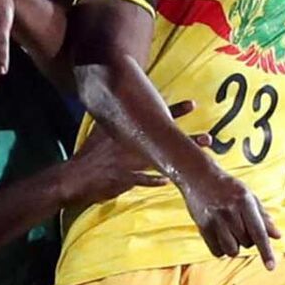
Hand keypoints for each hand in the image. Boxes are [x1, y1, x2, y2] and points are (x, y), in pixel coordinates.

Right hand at [61, 101, 209, 207]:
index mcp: (127, 129)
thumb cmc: (89, 153)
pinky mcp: (126, 179)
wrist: (75, 176)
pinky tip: (166, 181)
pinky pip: (144, 180)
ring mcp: (129, 162)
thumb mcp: (101, 130)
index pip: (155, 116)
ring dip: (179, 161)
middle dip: (187, 139)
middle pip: (164, 140)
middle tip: (209, 138)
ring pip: (160, 160)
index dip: (175, 110)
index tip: (194, 104)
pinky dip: (154, 181)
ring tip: (199, 162)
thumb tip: (122, 103)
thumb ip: (116, 120)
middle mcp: (131, 143)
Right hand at [177, 165, 281, 270]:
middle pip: (247, 243)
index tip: (271, 266)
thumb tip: (276, 235)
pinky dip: (221, 248)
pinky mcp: (203, 226)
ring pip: (232, 250)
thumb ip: (263, 215)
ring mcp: (215, 219)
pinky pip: (217, 251)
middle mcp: (230, 211)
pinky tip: (220, 235)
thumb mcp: (248, 195)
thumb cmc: (226, 185)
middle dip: (248, 239)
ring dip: (234, 245)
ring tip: (230, 231)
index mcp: (245, 201)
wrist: (199, 175)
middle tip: (241, 225)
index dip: (266, 250)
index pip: (258, 231)